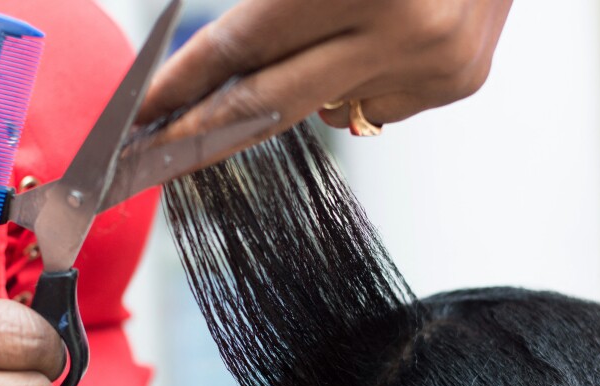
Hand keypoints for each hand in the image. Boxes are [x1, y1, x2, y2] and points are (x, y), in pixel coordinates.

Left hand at [138, 0, 510, 151]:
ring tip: (329, 30)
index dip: (181, 85)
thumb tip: (212, 67)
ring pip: (326, 109)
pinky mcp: (460, 82)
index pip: (240, 48)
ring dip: (300, 86)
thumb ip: (271, 3)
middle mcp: (402, 27)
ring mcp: (436, 63)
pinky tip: (379, 39)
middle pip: (270, 103)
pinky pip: (374, 108)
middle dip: (203, 131)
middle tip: (152, 157)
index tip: (139, 118)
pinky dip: (354, 83)